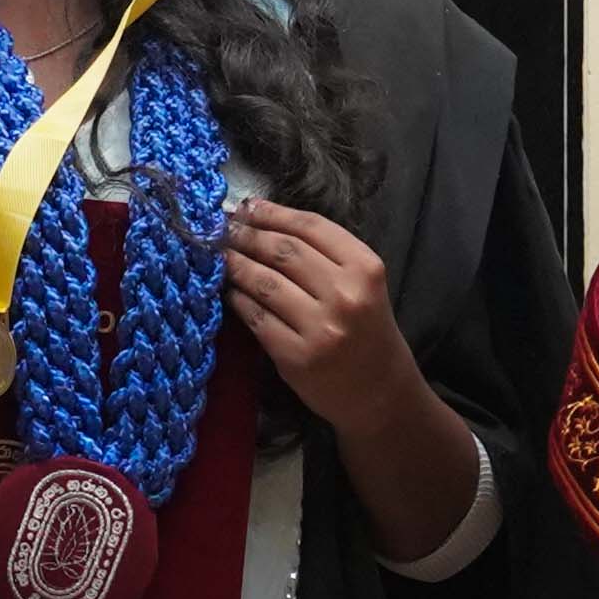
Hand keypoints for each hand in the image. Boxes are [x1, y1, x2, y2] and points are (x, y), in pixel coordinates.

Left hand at [220, 201, 483, 559]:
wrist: (379, 391)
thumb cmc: (366, 330)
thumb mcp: (361, 283)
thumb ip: (324, 253)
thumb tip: (262, 218)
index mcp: (365, 268)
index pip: (310, 227)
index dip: (272, 213)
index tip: (246, 207)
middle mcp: (345, 295)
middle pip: (283, 250)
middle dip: (247, 235)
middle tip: (223, 228)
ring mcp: (320, 328)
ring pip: (264, 282)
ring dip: (235, 264)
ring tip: (220, 255)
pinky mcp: (296, 357)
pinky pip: (256, 318)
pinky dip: (237, 300)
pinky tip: (230, 291)